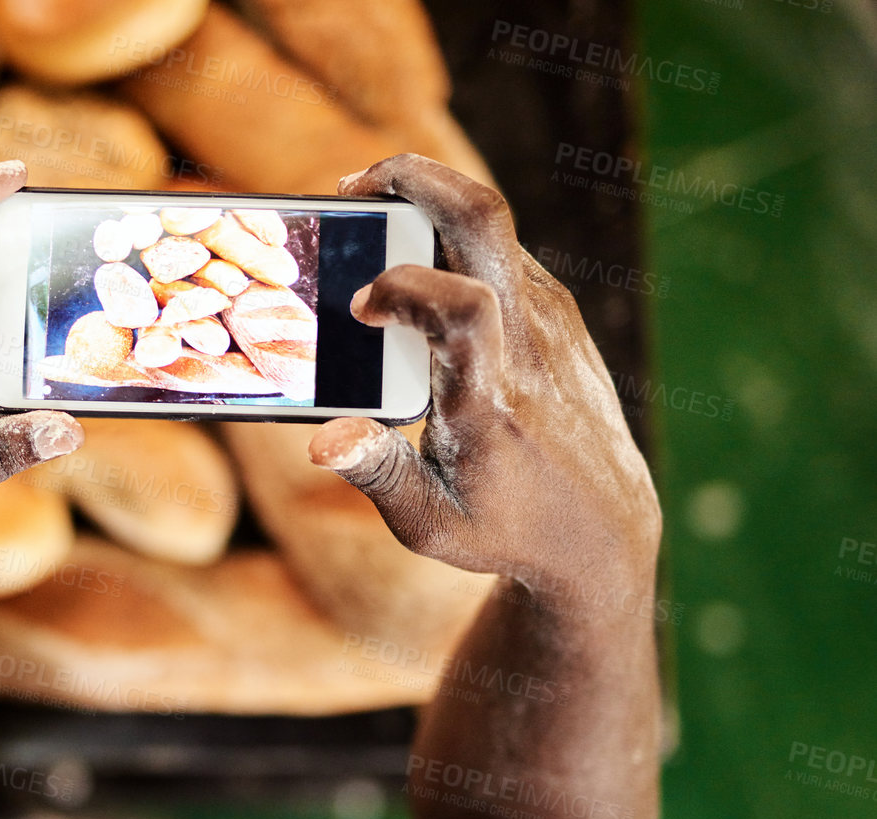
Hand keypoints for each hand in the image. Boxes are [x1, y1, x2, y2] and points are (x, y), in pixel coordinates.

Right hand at [310, 154, 660, 601]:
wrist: (605, 526)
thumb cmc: (504, 527)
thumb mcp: (431, 525)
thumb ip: (377, 475)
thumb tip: (325, 438)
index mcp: (489, 402)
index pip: (461, 306)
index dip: (402, 286)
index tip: (358, 309)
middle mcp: (528, 346)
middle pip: (483, 221)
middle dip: (414, 180)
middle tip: (353, 186)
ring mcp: (549, 320)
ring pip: (491, 227)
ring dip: (426, 202)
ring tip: (367, 217)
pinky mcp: (556, 311)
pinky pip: (500, 253)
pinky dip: (449, 237)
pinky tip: (409, 262)